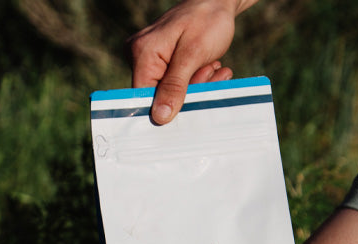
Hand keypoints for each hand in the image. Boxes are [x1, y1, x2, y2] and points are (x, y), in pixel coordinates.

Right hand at [128, 0, 250, 124]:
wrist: (218, 2)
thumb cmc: (207, 20)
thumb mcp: (193, 54)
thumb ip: (175, 86)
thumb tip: (159, 118)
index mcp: (142, 54)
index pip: (144, 97)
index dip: (167, 106)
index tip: (194, 99)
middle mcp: (139, 57)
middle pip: (158, 95)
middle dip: (189, 90)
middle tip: (211, 72)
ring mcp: (149, 59)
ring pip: (170, 91)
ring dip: (197, 84)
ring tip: (213, 66)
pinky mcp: (161, 61)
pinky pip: (175, 82)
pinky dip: (195, 79)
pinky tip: (209, 65)